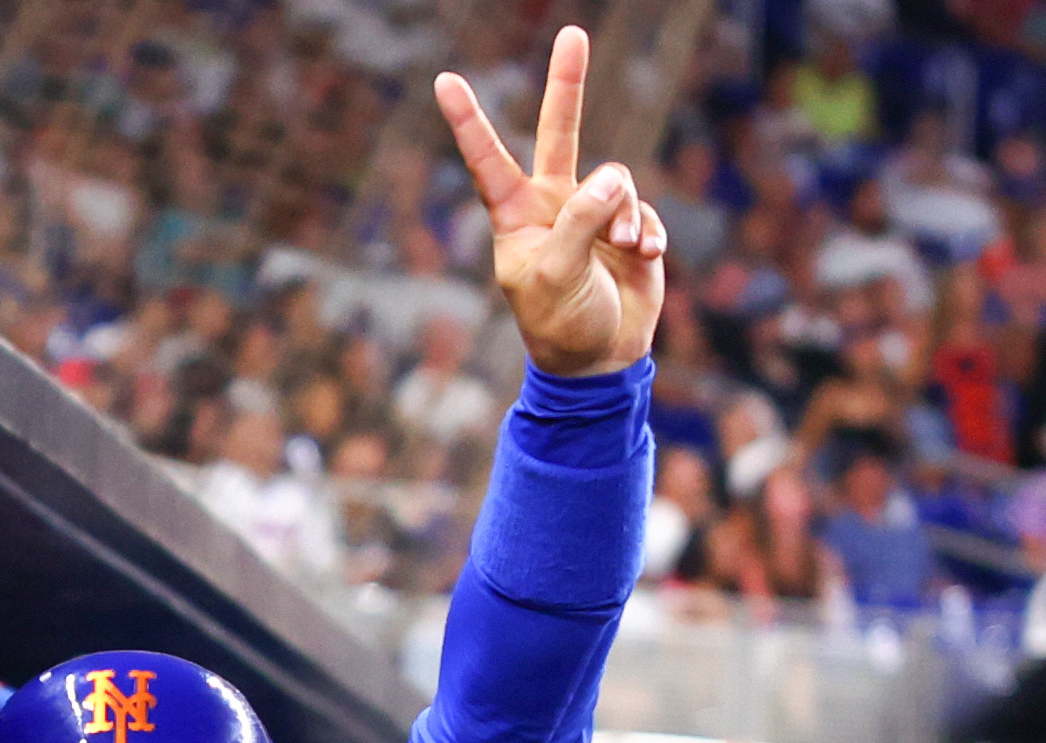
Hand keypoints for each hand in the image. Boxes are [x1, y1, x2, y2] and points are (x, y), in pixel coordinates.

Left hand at [434, 27, 666, 376]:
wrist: (600, 358)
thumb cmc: (561, 324)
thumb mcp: (557, 278)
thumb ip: (580, 224)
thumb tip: (610, 175)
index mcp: (516, 219)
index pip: (488, 162)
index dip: (469, 123)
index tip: (444, 81)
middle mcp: (552, 206)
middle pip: (558, 134)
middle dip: (567, 85)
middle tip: (572, 33)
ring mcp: (592, 213)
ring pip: (617, 182)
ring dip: (624, 216)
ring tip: (619, 252)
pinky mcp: (628, 226)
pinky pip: (644, 211)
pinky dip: (647, 232)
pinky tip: (642, 259)